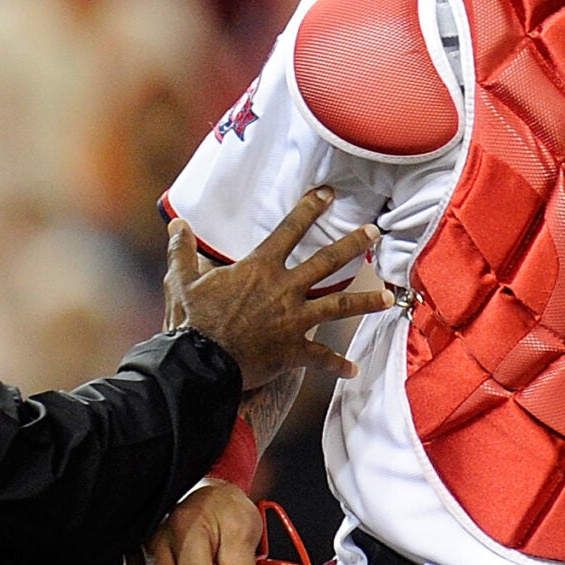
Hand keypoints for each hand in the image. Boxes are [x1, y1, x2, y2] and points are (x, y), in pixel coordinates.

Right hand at [165, 188, 390, 387]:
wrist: (199, 362)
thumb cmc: (192, 322)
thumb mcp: (183, 281)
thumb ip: (182, 251)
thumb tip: (177, 224)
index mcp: (260, 269)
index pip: (290, 230)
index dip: (310, 208)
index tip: (328, 194)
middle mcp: (284, 290)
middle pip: (327, 262)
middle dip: (353, 244)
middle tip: (373, 232)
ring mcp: (293, 320)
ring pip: (338, 307)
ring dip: (365, 301)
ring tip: (387, 297)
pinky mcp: (294, 351)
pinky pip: (322, 358)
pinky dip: (338, 366)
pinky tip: (353, 370)